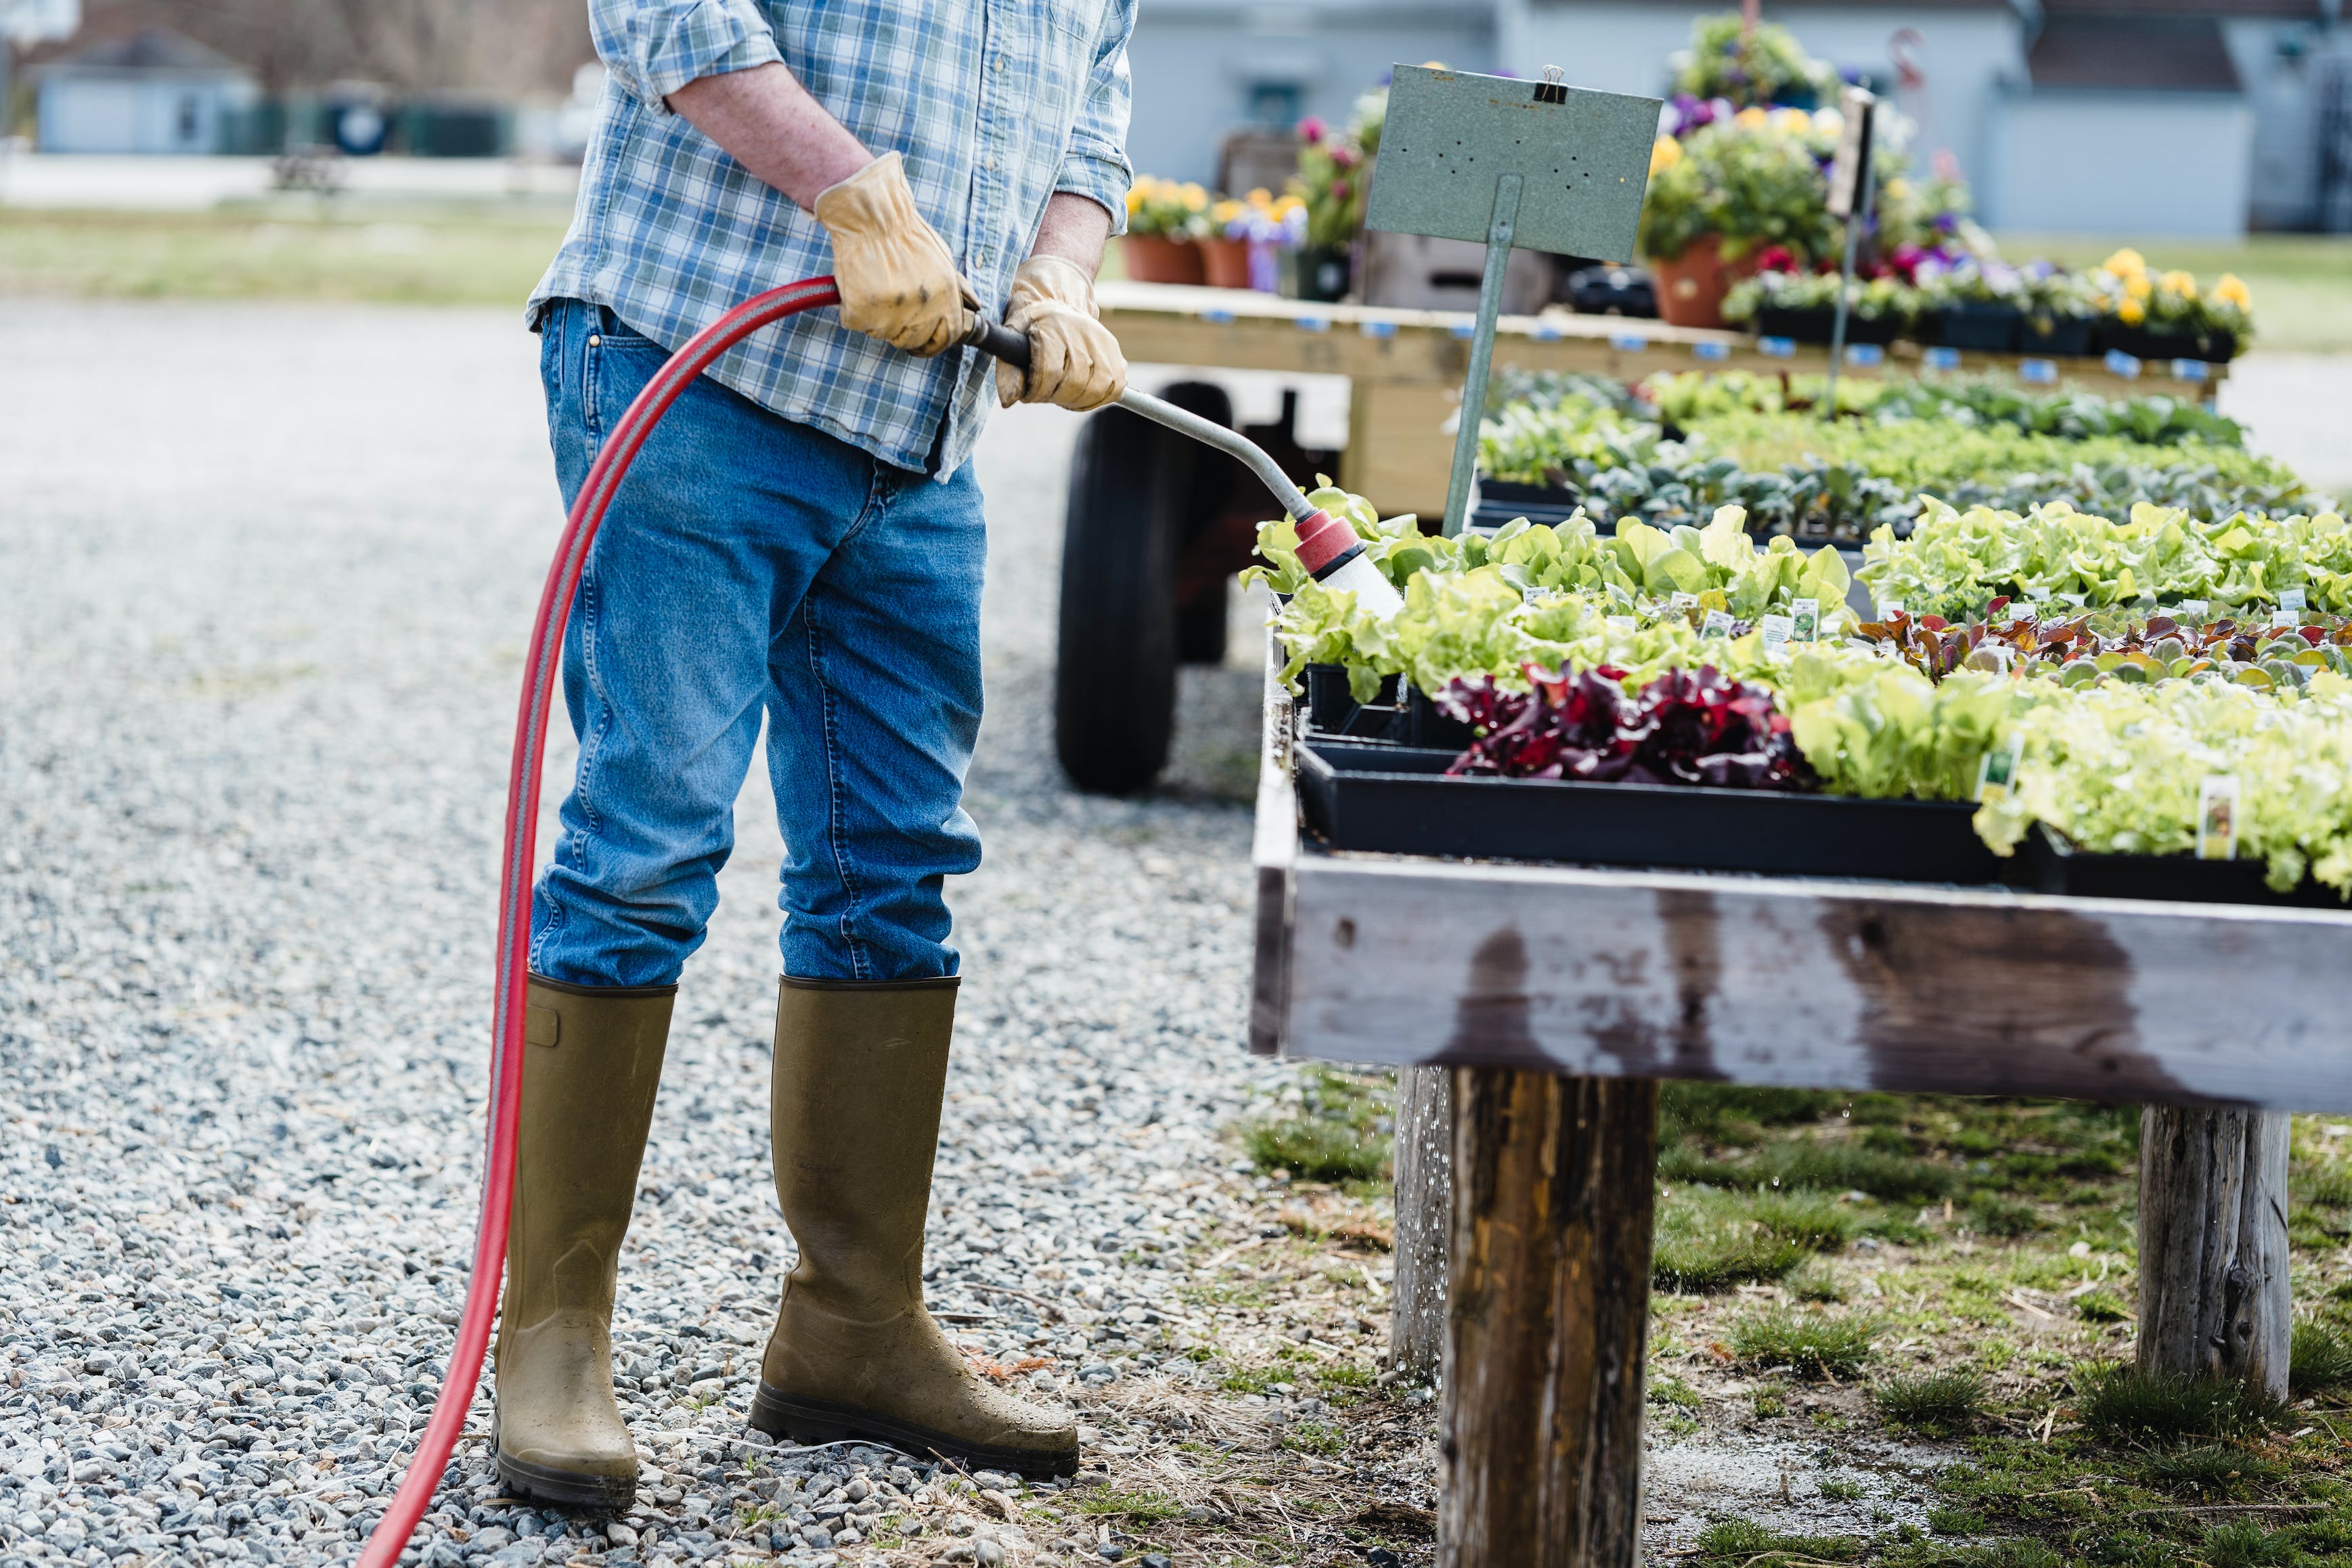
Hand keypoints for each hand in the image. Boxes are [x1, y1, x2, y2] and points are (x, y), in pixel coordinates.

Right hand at [813, 152, 974, 356]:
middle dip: (902, 331)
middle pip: (912, 340)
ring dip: (876, 317)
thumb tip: (975, 308)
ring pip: (881, 333)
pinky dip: (852, 309)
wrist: (871, 216)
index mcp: (944, 297)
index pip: (945, 337)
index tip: (923, 343)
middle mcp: (920, 309)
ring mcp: (888, 312)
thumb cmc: (905, 234)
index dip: (933, 343)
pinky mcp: (859, 310)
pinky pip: (855, 321)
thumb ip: (957, 289)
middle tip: (891, 309)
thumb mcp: (943, 259)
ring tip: (874, 287)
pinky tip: (857, 286)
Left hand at [995, 255, 1126, 410]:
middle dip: (1056, 397)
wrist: (1058, 302)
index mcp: (1054, 325)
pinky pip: (1115, 387)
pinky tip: (1081, 394)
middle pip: (1075, 383)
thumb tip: (1009, 401)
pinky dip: (1097, 398)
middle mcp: (1082, 331)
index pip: (1051, 372)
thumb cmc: (1032, 324)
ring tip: (1062, 395)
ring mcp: (1103, 342)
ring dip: (1077, 400)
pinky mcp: (1115, 352)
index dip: (1038, 391)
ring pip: (1097, 388)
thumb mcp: (1012, 338)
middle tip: (1045, 394)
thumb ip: (1008, 370)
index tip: (1029, 394)